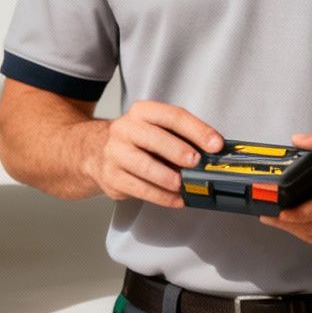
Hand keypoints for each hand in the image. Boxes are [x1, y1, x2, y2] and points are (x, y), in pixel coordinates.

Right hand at [84, 101, 223, 207]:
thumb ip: (181, 137)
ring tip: (184, 185)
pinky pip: (139, 189)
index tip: (216, 144)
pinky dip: (161, 197)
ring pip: (144, 165)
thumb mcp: (154, 129)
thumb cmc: (136, 141)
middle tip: (196, 162)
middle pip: (153, 137)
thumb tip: (213, 154)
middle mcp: (125, 129)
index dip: (197, 130)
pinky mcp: (111, 177)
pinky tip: (176, 199)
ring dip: (168, 177)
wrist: (95, 151)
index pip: (172, 116)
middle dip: (178, 150)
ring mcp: (115, 153)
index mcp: (141, 112)